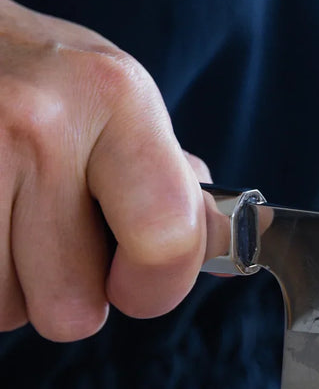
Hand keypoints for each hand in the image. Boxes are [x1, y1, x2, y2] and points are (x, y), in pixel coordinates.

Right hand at [0, 0, 207, 340]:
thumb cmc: (38, 79)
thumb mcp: (118, 102)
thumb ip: (173, 182)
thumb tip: (226, 253)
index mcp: (116, 98)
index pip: (166, 240)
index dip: (158, 288)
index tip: (138, 283)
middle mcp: (39, 122)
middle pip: (74, 305)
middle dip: (69, 292)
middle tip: (56, 240)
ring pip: (8, 310)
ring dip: (12, 286)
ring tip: (7, 218)